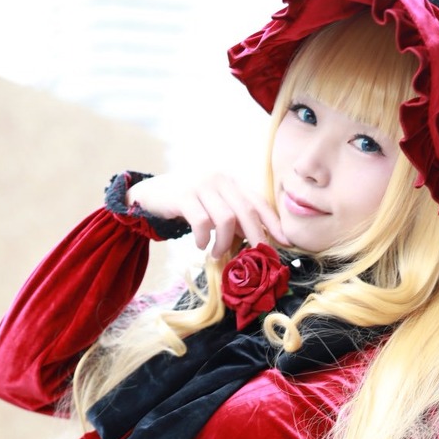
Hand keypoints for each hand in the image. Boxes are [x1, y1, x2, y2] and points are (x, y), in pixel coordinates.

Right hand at [132, 172, 286, 257]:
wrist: (152, 194)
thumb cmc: (188, 204)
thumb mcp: (215, 207)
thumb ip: (234, 218)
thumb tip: (258, 241)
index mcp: (232, 182)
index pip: (259, 202)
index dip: (274, 223)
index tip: (286, 242)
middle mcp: (220, 179)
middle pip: (247, 211)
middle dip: (256, 238)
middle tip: (255, 258)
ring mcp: (201, 185)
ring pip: (226, 219)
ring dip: (224, 243)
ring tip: (216, 254)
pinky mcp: (183, 195)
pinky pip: (202, 222)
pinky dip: (204, 238)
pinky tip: (201, 245)